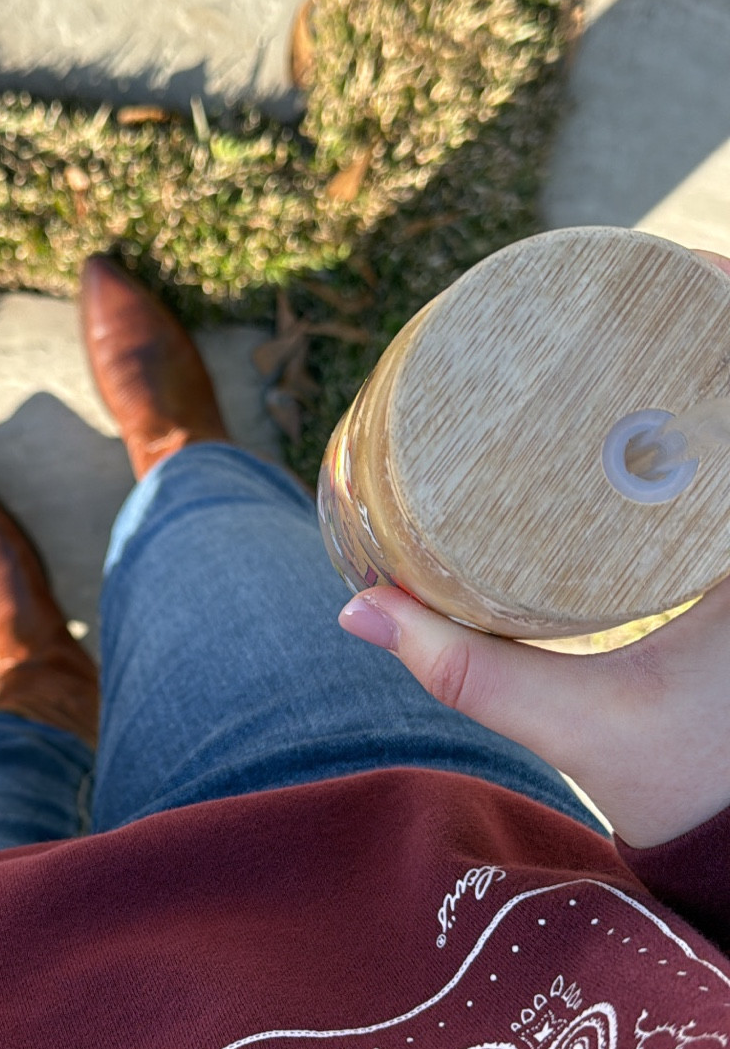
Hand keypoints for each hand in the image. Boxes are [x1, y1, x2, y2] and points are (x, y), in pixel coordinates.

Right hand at [337, 247, 729, 849]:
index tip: (673, 267)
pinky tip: (685, 386)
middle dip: (713, 318)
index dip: (725, 302)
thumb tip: (356, 610)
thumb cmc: (685, 781)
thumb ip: (465, 667)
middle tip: (642, 278)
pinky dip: (720, 415)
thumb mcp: (574, 722)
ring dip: (716, 362)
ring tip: (652, 318)